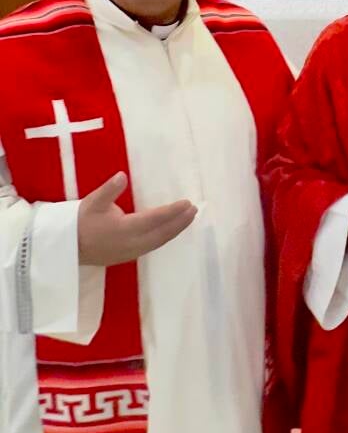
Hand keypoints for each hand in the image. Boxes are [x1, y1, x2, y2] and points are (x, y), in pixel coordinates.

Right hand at [78, 171, 196, 265]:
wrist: (67, 247)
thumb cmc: (80, 222)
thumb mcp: (92, 202)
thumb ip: (108, 190)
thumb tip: (122, 176)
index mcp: (125, 229)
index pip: (155, 219)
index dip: (173, 211)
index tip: (188, 203)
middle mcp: (132, 243)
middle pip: (163, 233)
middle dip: (180, 222)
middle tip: (195, 209)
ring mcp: (131, 252)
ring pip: (159, 241)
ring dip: (175, 230)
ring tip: (189, 218)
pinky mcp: (128, 256)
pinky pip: (153, 246)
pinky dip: (165, 237)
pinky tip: (170, 231)